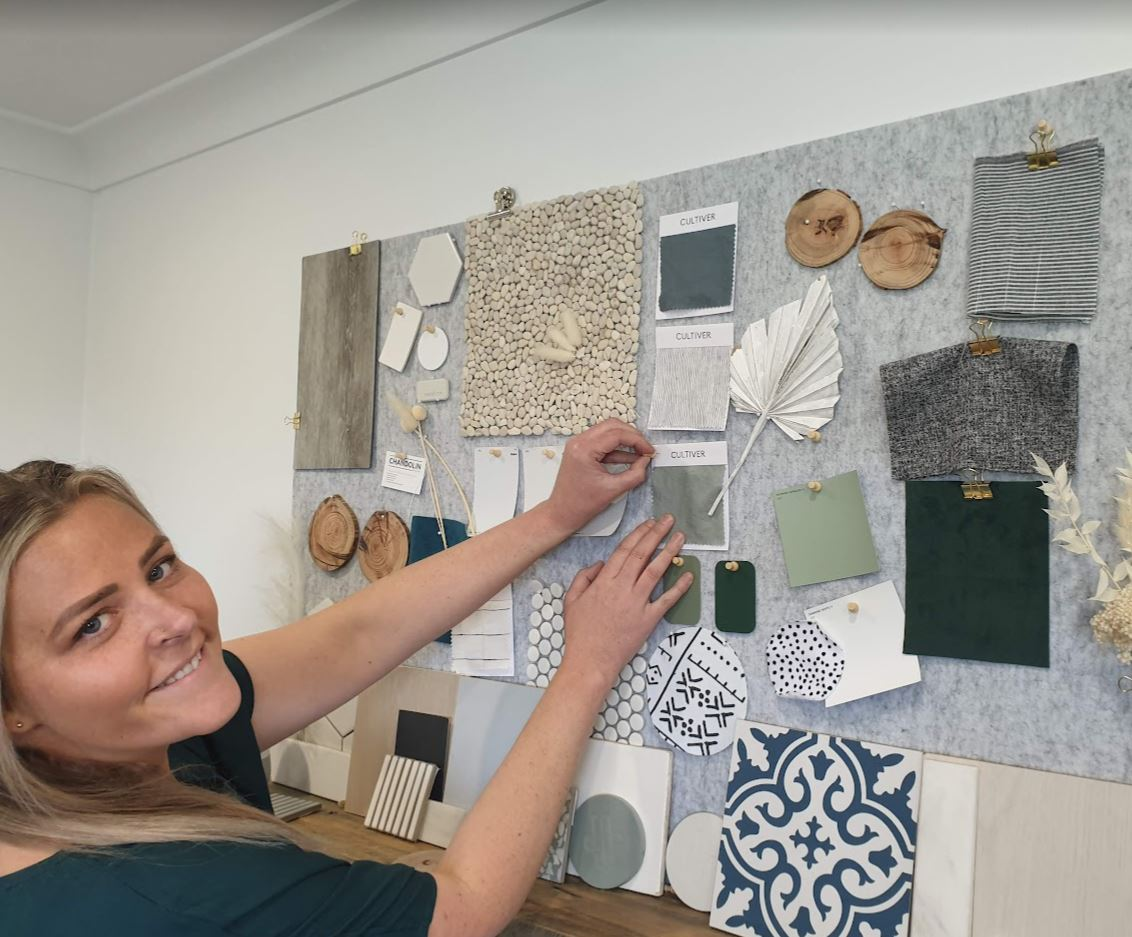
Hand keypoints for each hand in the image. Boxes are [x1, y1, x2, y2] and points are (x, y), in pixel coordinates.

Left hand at [543, 419, 654, 534]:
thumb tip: (645, 461)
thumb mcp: (614, 490)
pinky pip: (602, 442)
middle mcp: (579, 442)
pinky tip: (630, 457)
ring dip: (625, 440)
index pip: (617, 434)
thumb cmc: (581, 504)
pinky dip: (617, 447)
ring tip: (640, 453)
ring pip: (608, 431)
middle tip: (646, 449)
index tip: (649, 451)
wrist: (562, 513)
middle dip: (632, 435)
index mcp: (584, 449)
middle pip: (612, 426)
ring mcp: (578, 444)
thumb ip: (635, 474)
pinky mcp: (581, 450)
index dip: (638, 440)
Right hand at [558, 516, 690, 690]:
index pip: (624, 550)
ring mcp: (637, 603)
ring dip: (669, 552)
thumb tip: (600, 563)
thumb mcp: (571, 600)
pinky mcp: (648, 619)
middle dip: (656, 534)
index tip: (648, 523)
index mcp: (604, 581)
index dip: (638, 534)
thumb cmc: (580, 633)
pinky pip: (666, 600)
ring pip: (656, 571)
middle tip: (668, 520)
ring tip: (680, 537)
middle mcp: (622, 588)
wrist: (591, 660)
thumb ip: (584, 577)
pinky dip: (678, 587)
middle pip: (642, 554)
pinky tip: (688, 574)